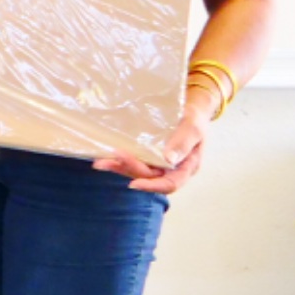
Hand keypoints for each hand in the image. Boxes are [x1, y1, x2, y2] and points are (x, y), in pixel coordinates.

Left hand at [95, 97, 209, 195]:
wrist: (190, 108)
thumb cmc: (194, 118)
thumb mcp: (193, 127)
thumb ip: (183, 142)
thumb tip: (169, 159)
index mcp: (186, 167)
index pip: (170, 184)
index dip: (152, 186)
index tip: (133, 184)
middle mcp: (171, 169)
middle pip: (149, 177)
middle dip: (129, 169)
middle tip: (112, 157)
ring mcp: (158, 163)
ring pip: (138, 171)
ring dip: (119, 167)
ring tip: (100, 162)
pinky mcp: (148, 155)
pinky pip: (134, 161)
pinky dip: (119, 160)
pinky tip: (104, 157)